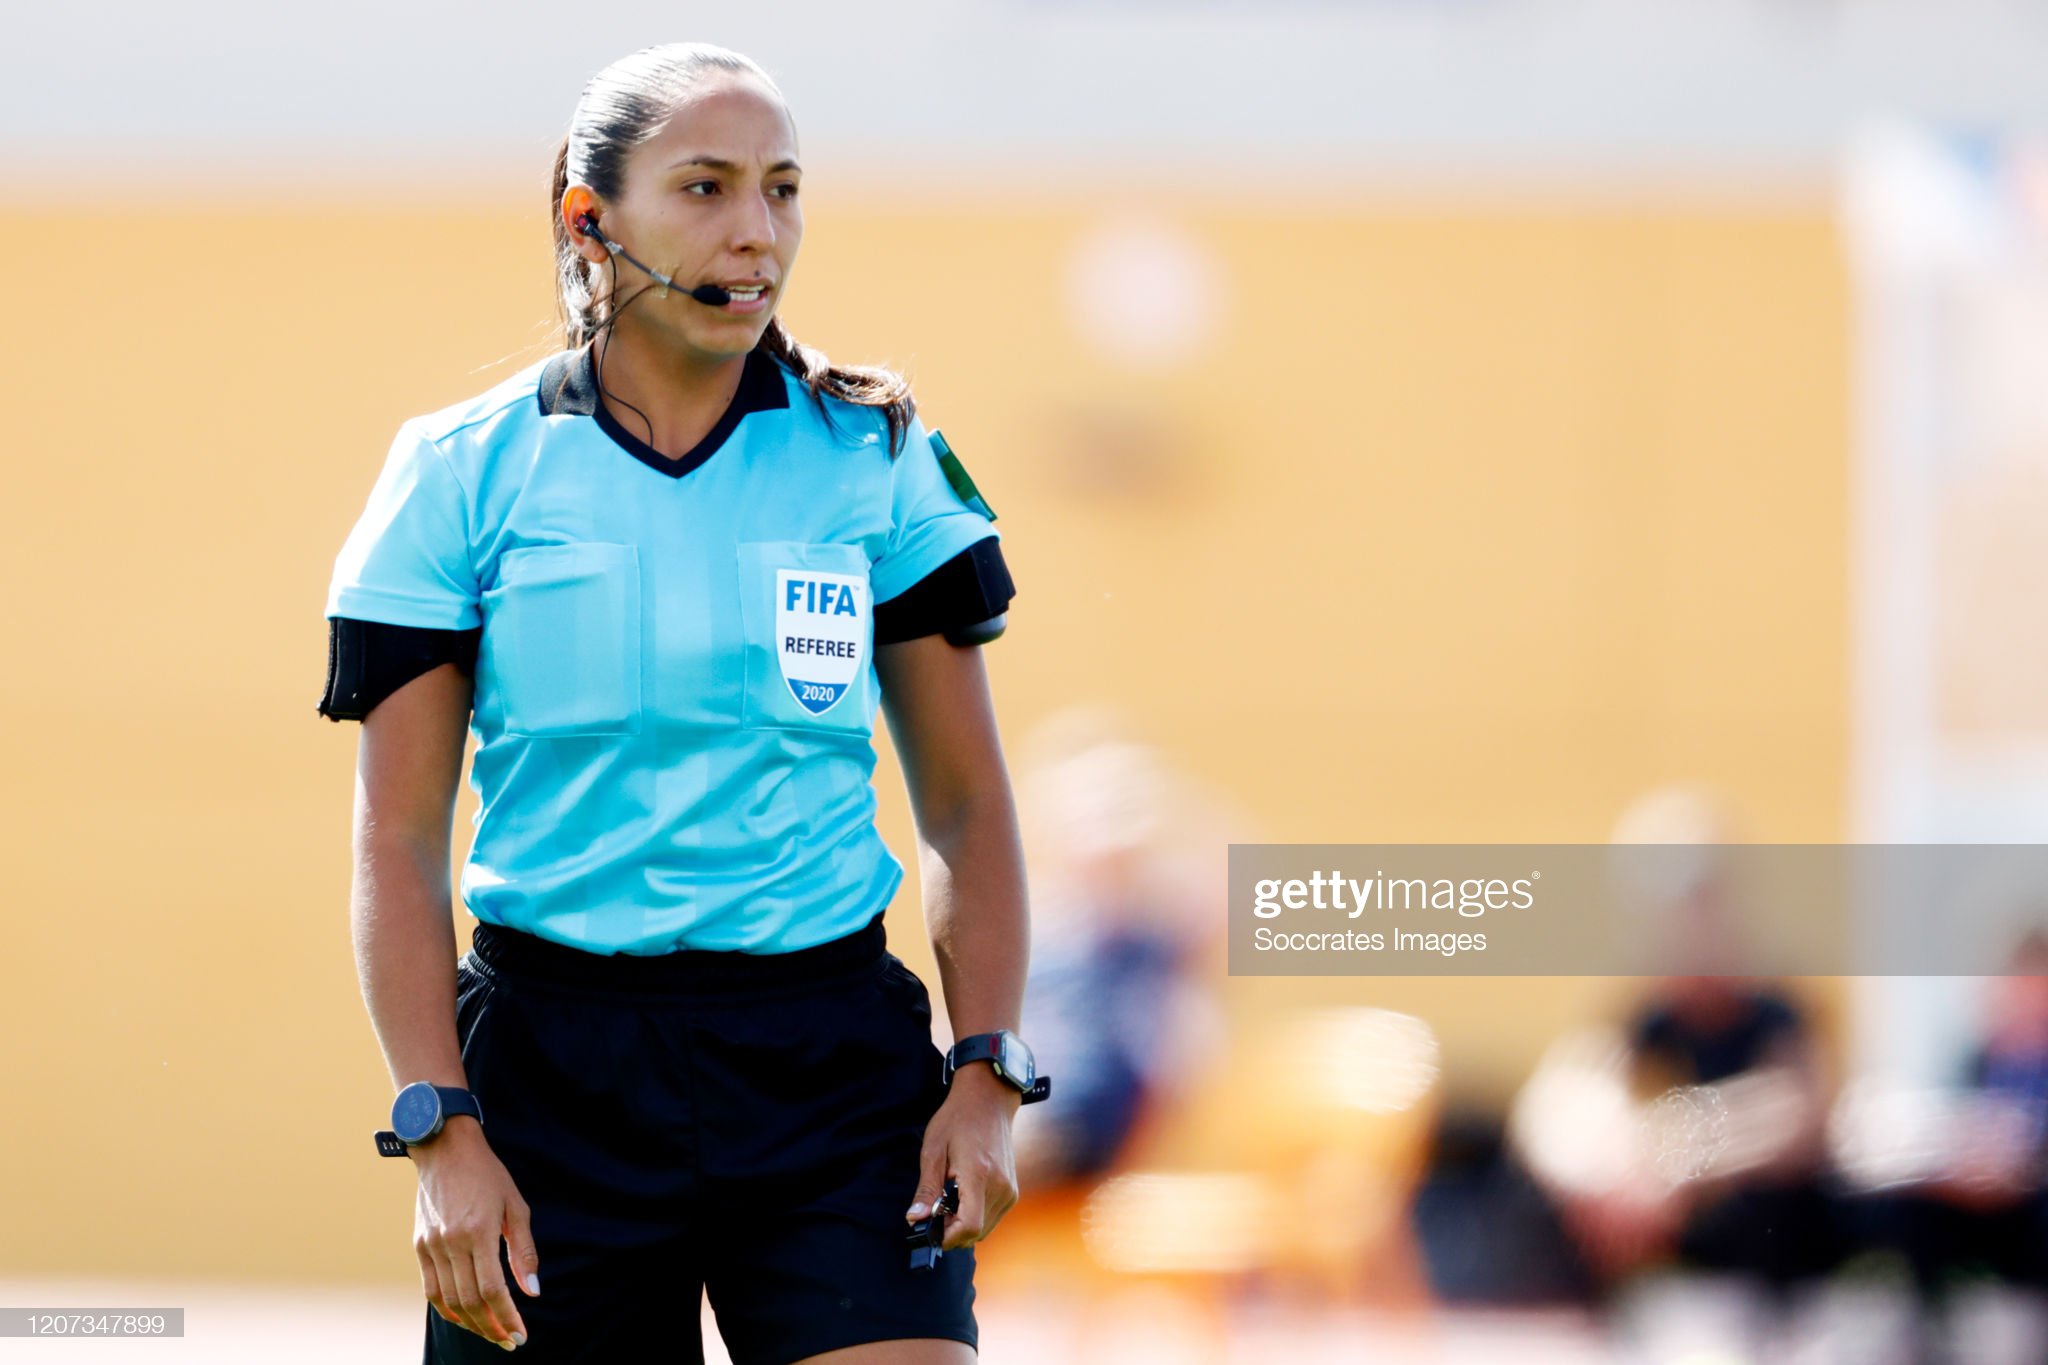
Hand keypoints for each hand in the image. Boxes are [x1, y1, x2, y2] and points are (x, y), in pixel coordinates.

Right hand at [413, 1120, 541, 1349]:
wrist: (445, 1149)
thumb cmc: (488, 1175)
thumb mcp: (516, 1206)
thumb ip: (524, 1251)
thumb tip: (533, 1292)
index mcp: (479, 1231)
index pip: (493, 1289)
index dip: (507, 1317)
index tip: (520, 1335)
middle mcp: (451, 1242)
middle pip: (470, 1300)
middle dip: (492, 1327)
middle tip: (509, 1342)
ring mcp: (431, 1245)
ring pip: (449, 1300)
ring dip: (471, 1323)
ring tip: (491, 1333)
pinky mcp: (419, 1245)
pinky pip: (430, 1289)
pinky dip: (447, 1309)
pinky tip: (464, 1317)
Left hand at [905, 1065, 1021, 1250]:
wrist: (989, 1099)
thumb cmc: (958, 1119)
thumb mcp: (933, 1151)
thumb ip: (927, 1189)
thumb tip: (915, 1218)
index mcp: (979, 1175)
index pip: (969, 1226)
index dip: (948, 1237)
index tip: (931, 1230)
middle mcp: (1000, 1186)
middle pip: (977, 1232)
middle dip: (952, 1231)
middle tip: (934, 1213)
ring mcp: (1010, 1189)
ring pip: (986, 1228)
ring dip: (964, 1225)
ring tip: (948, 1202)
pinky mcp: (1012, 1190)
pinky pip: (993, 1216)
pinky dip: (976, 1216)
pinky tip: (962, 1197)